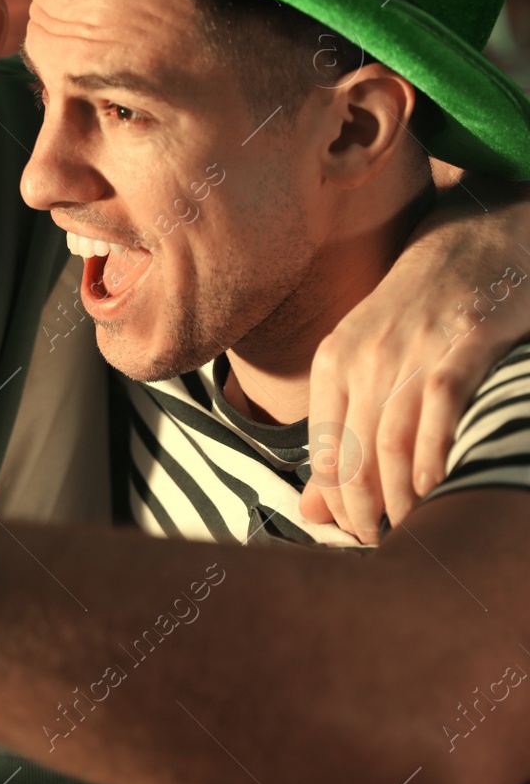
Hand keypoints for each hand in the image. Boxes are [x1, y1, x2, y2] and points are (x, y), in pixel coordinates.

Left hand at [304, 184, 529, 542]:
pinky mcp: (461, 342)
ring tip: (413, 531)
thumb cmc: (418, 311)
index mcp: (333, 363)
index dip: (336, 504)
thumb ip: (340, 434)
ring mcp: (412, 349)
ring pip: (390, 439)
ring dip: (398, 496)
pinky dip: (433, 451)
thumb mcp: (367, 363)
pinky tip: (435, 486)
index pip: (322, 452)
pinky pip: (437, 407)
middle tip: (384, 546)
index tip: (356, 536)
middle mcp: (364, 356)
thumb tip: (310, 512)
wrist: (473, 237)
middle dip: (364, 511)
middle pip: (352, 454)